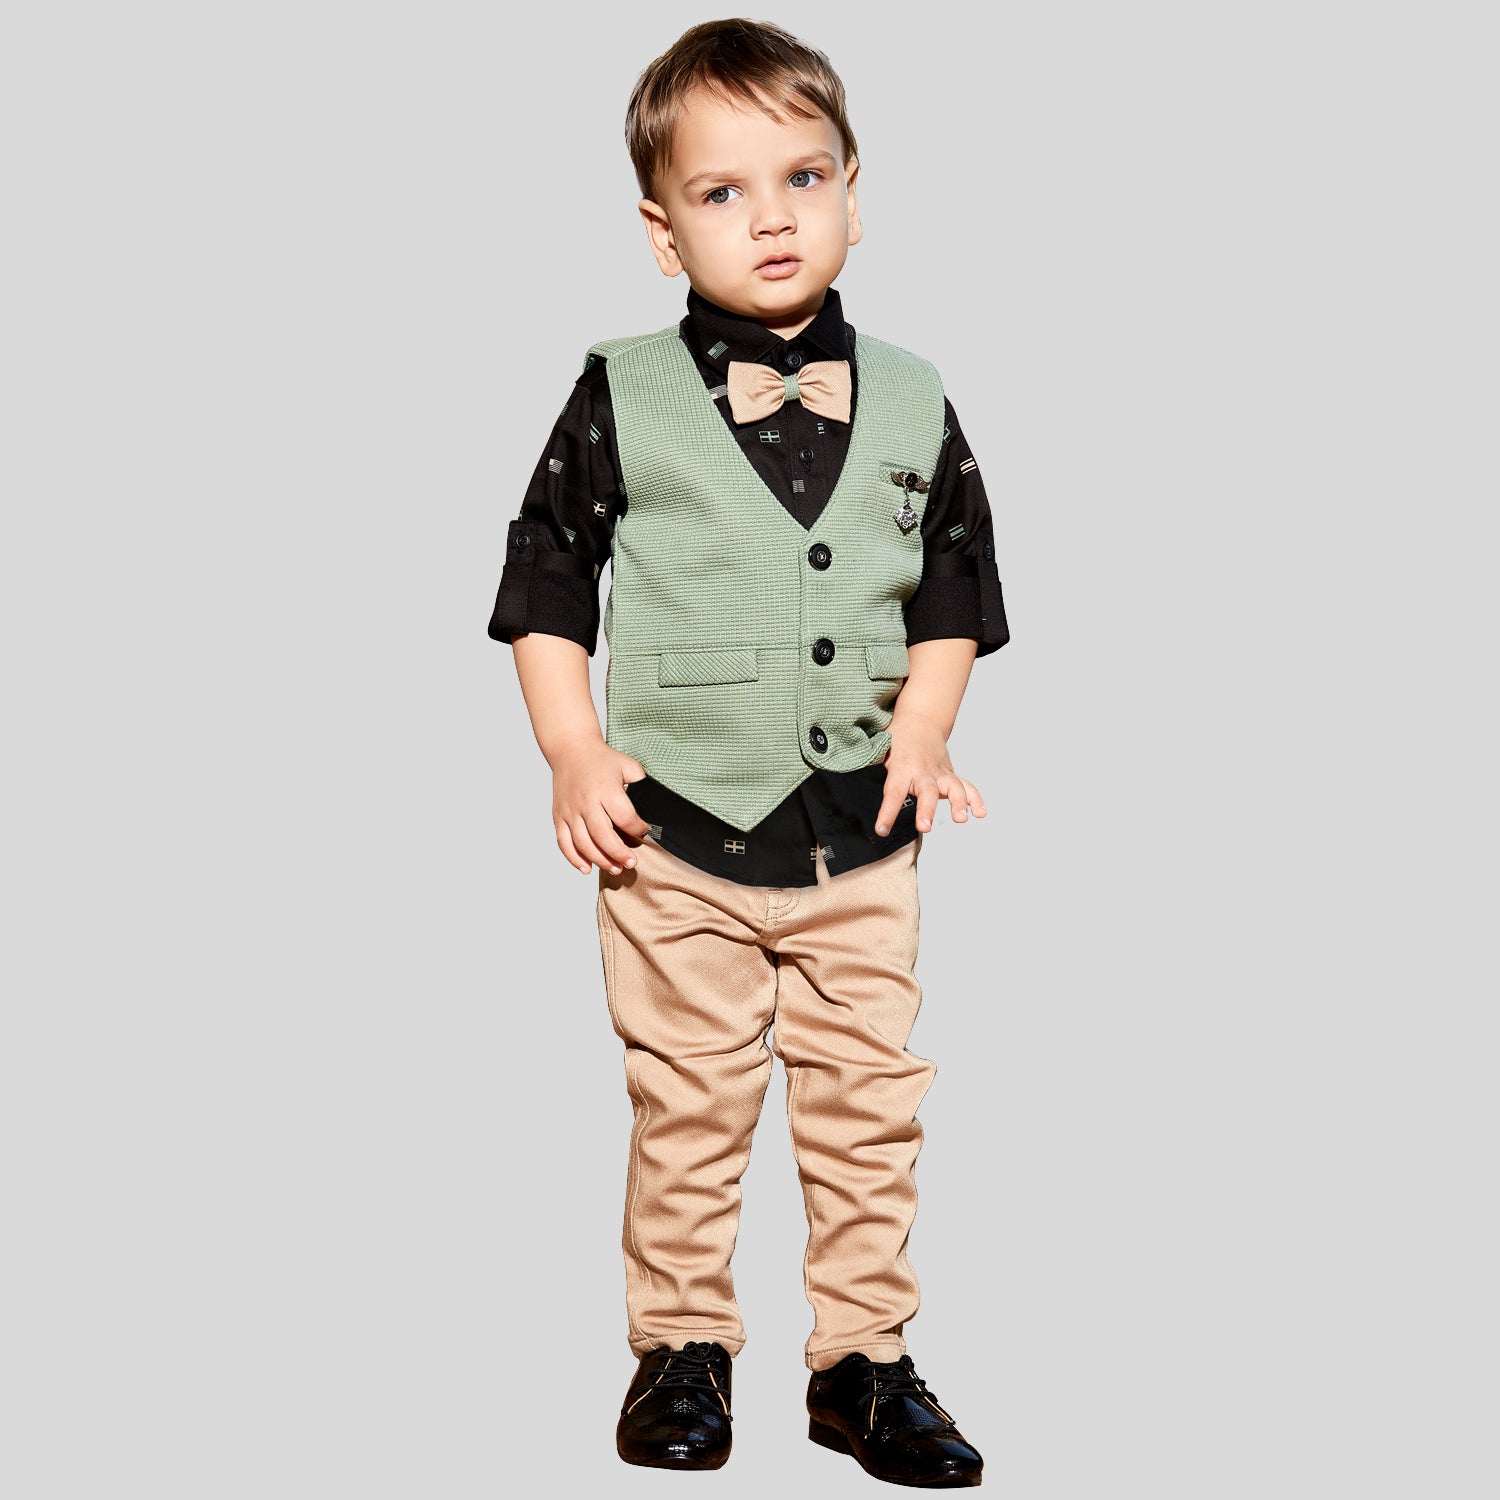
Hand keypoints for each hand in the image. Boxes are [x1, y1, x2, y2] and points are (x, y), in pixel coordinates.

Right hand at [552, 742, 651, 874]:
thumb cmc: (603, 760)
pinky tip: (587, 868)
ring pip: (583, 843)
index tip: (644, 831)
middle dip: (619, 853)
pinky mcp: (558, 816)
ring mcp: (569, 810)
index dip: (637, 829)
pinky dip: (574, 859)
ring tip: (615, 869)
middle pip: (602, 835)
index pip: (624, 817)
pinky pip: (564, 843)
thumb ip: (642, 786)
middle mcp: (586, 801)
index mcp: (605, 788)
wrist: (571, 750)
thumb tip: (656, 809)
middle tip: (631, 863)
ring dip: (600, 860)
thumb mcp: (628, 766)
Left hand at [873, 716, 986, 837]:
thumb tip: (848, 780)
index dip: (888, 812)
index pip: (894, 793)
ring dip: (958, 803)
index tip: (882, 830)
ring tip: (961, 819)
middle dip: (927, 809)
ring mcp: (940, 772)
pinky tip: (980, 813)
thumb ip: (871, 766)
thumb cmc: (897, 739)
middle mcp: (923, 771)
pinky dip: (975, 799)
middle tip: (925, 827)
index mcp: (902, 767)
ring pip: (953, 787)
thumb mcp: (880, 750)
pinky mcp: (950, 774)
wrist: (921, 719)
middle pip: (927, 791)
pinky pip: (966, 786)